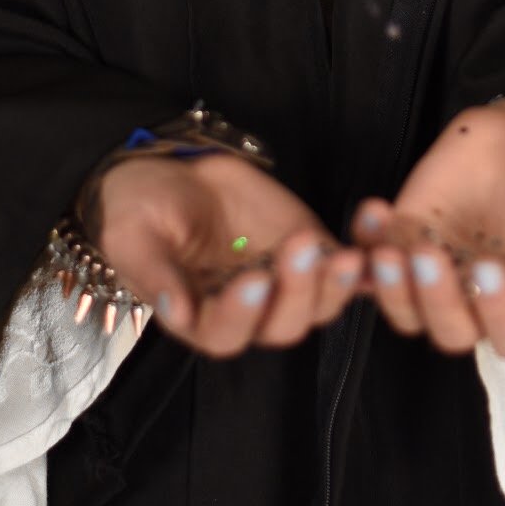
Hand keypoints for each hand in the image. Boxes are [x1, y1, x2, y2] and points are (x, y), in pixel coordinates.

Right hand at [89, 151, 364, 358]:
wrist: (172, 170)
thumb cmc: (142, 209)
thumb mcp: (133, 237)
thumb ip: (155, 275)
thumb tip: (175, 311)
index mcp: (199, 319)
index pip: (226, 335)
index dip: (241, 314)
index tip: (253, 279)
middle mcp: (248, 312)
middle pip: (283, 325)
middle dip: (297, 292)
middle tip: (301, 248)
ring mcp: (285, 283)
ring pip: (320, 304)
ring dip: (335, 284)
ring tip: (345, 255)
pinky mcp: (312, 251)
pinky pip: (343, 267)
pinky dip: (364, 262)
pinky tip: (371, 237)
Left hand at [350, 95, 504, 359]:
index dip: (497, 313)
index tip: (490, 268)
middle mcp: (479, 301)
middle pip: (449, 331)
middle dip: (435, 300)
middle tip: (428, 257)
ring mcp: (439, 273)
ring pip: (404, 308)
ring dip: (391, 288)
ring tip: (388, 249)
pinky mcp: (407, 238)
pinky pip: (374, 258)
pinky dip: (365, 243)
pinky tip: (374, 211)